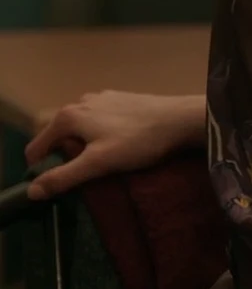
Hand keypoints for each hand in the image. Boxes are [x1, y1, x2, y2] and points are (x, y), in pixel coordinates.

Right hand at [25, 91, 206, 199]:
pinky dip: (100, 135)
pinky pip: (98, 121)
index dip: (41, 169)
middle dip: (64, 157)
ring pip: (79, 128)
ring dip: (83, 147)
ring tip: (104, 162)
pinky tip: (120, 145)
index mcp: (67, 116)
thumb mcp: (98, 163)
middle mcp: (80, 101)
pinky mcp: (121, 99)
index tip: (59, 185)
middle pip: (57, 136)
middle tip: (86, 175)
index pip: (36, 147)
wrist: (182, 119)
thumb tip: (32, 191)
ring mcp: (101, 98)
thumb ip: (63, 176)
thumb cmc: (138, 141)